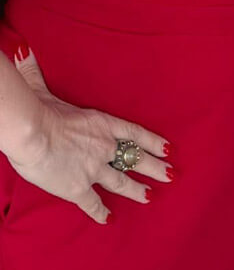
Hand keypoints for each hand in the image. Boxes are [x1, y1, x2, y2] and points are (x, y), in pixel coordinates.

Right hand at [8, 48, 172, 223]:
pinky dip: (101, 212)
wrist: (32, 133)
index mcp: (101, 123)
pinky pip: (93, 203)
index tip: (167, 147)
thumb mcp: (42, 86)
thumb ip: (38, 72)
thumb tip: (26, 50)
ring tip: (150, 196)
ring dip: (137, 190)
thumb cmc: (38, 108)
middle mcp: (104, 146)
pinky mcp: (78, 188)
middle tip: (170, 175)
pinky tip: (108, 219)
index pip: (135, 133)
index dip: (152, 141)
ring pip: (122, 182)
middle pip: (135, 158)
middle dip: (154, 167)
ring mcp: (94, 168)